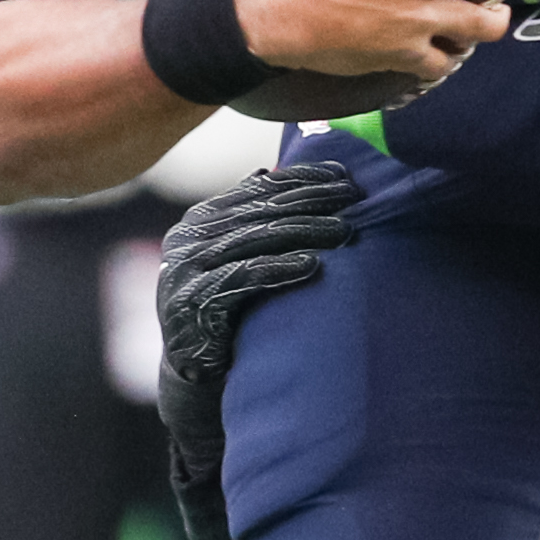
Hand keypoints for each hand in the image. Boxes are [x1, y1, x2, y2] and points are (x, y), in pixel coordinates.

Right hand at [159, 161, 360, 381]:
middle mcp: (186, 239)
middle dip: (311, 200)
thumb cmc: (223, 309)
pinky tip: (312, 264)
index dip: (301, 178)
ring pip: (255, 239)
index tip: (342, 175)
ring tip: (344, 231)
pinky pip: (244, 278)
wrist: (192, 368)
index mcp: (198, 221)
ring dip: (305, 231)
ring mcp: (186, 270)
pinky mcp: (193, 302)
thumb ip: (245, 218)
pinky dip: (279, 268)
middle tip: (353, 196)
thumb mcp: (230, 257)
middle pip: (260, 210)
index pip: (256, 189)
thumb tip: (268, 171)